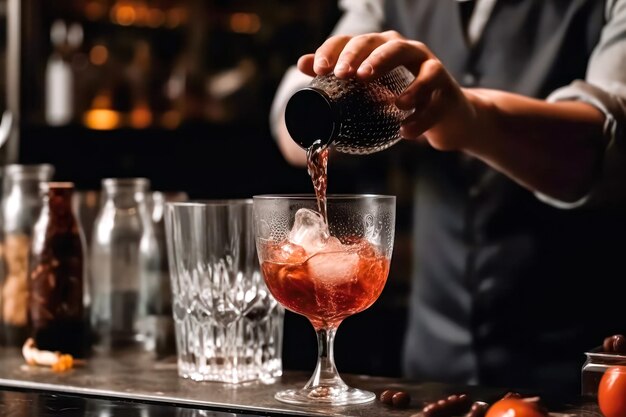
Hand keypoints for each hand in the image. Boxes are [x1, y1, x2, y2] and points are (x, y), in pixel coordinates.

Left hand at [297, 31, 482, 150]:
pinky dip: (419, 116)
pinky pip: (432, 98)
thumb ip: (340, 75)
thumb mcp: (372, 89)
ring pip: (413, 58)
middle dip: (361, 55)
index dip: (334, 50)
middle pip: (382, 42)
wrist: (447, 115)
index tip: (318, 69)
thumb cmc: (404, 98)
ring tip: (383, 97)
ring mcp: (429, 65)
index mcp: (382, 47)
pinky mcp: (446, 87)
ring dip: (395, 76)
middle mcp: (406, 49)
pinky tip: (404, 131)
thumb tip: (302, 64)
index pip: (354, 40)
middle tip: (344, 74)